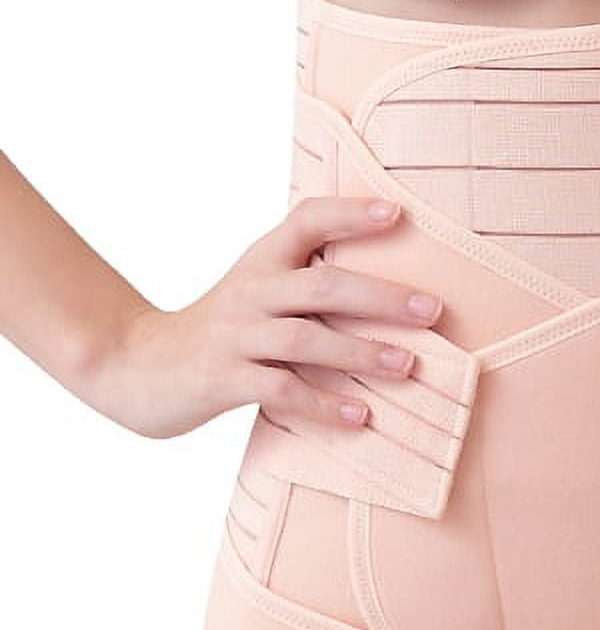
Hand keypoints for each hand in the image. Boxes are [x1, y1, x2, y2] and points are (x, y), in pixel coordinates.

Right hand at [87, 197, 442, 438]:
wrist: (137, 366)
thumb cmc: (221, 330)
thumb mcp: (258, 290)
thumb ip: (308, 281)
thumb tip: (391, 289)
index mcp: (262, 261)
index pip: (307, 220)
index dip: (351, 214)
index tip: (399, 214)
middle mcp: (251, 292)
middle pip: (322, 286)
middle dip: (382, 298)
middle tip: (432, 310)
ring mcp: (235, 336)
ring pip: (306, 340)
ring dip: (361, 353)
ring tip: (406, 365)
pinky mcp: (223, 379)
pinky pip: (281, 390)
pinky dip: (323, 404)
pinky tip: (359, 416)